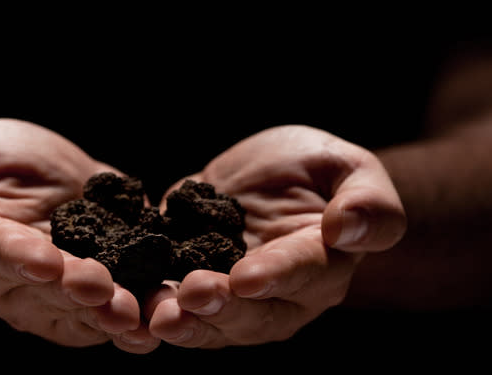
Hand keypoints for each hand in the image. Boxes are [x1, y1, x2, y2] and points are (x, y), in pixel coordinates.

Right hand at [0, 119, 158, 352]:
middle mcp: (22, 286)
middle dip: (78, 292)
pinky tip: (167, 311)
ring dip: (115, 316)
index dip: (21, 261)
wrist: (28, 171)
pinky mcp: (109, 283)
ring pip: (90, 313)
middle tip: (101, 289)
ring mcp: (67, 293)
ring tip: (137, 315)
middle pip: (51, 294)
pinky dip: (147, 308)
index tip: (46, 261)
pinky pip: (127, 302)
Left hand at [147, 125, 405, 347]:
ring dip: (182, 323)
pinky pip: (168, 304)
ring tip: (156, 317)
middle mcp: (277, 295)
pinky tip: (124, 307)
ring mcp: (229, 296)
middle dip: (220, 307)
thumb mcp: (350, 168)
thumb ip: (367, 202)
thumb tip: (348, 227)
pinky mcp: (187, 282)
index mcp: (321, 265)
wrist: (270, 174)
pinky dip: (146, 310)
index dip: (275, 275)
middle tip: (191, 295)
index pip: (302, 273)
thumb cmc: (318, 169)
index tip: (247, 277)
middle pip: (252, 313)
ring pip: (209, 323)